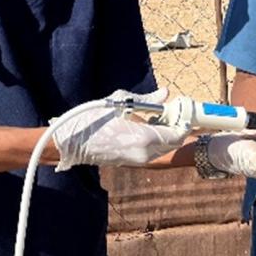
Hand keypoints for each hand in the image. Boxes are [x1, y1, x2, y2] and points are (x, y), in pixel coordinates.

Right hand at [52, 89, 189, 170]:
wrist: (71, 142)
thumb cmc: (92, 120)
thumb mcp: (120, 103)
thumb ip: (148, 100)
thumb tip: (165, 93)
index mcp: (144, 138)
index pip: (177, 135)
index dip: (184, 123)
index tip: (183, 110)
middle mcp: (144, 153)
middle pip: (172, 143)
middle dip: (176, 127)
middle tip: (172, 110)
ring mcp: (137, 160)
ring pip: (163, 148)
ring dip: (167, 133)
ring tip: (159, 116)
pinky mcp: (131, 162)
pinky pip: (152, 150)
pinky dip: (156, 139)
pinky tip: (147, 125)